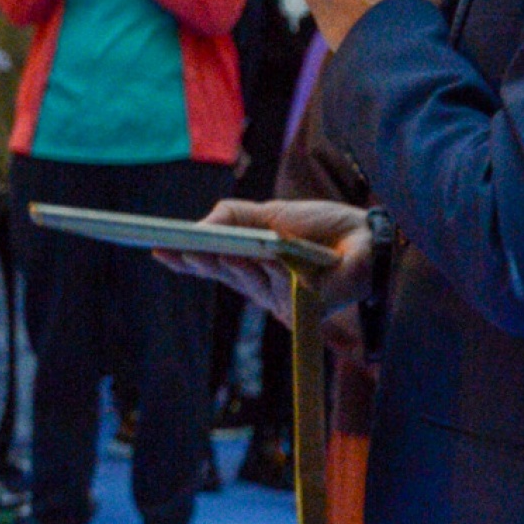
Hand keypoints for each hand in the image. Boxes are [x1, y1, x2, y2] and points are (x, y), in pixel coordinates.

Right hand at [160, 197, 373, 329]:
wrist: (365, 236)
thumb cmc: (321, 226)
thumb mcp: (272, 214)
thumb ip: (234, 217)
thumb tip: (198, 227)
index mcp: (252, 265)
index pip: (213, 263)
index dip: (186, 259)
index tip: (157, 248)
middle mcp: (262, 286)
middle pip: (224, 273)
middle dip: (200, 260)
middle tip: (174, 248)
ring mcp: (280, 301)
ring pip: (248, 280)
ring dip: (236, 259)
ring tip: (215, 244)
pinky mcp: (301, 309)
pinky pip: (278, 286)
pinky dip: (272, 267)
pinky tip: (266, 255)